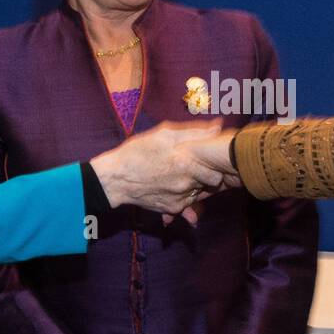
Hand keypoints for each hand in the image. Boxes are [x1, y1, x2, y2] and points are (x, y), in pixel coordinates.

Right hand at [90, 121, 229, 221]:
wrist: (115, 179)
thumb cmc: (137, 152)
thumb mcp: (164, 134)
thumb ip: (194, 131)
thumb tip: (218, 125)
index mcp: (186, 162)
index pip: (218, 169)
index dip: (216, 163)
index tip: (210, 157)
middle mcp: (186, 183)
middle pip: (211, 182)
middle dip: (207, 174)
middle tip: (196, 165)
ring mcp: (180, 198)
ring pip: (200, 193)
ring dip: (196, 185)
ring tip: (179, 175)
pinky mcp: (172, 208)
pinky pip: (188, 204)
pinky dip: (184, 197)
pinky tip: (173, 187)